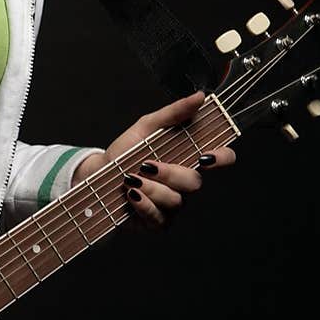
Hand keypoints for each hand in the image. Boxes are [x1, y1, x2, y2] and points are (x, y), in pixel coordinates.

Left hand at [73, 90, 236, 229]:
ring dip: (151, 189)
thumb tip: (200, 97)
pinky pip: (159, 218)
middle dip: (170, 174)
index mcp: (188, 158)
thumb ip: (173, 113)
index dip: (222, 158)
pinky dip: (143, 205)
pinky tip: (131, 196)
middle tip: (146, 165)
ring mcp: (173, 205)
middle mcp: (184, 184)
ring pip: (176, 201)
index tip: (205, 155)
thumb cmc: (125, 152)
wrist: (97, 175)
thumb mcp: (146, 127)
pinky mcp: (156, 222)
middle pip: (196, 183)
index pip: (222, 158)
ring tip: (130, 180)